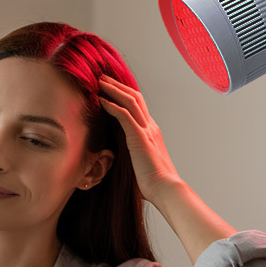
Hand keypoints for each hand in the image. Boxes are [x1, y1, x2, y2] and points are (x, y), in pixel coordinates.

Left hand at [98, 74, 180, 202]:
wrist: (165, 188)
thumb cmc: (153, 182)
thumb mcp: (142, 163)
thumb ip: (134, 154)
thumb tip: (124, 156)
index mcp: (151, 133)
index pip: (138, 107)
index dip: (125, 95)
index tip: (112, 89)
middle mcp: (150, 127)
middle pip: (135, 97)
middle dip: (118, 85)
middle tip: (103, 78)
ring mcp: (146, 130)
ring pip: (130, 101)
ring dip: (114, 89)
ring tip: (100, 81)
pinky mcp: (139, 137)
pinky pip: (124, 115)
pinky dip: (112, 105)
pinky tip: (101, 99)